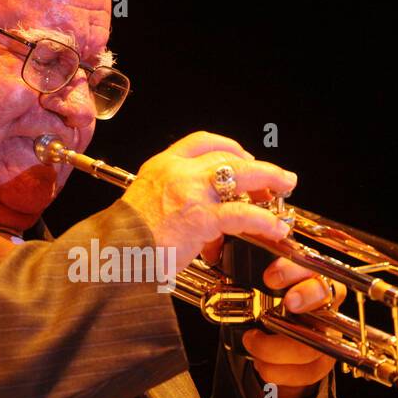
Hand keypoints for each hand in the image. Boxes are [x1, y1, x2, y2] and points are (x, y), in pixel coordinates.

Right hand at [120, 132, 296, 269]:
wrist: (112, 255)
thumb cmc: (125, 241)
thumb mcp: (147, 208)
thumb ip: (177, 207)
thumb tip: (208, 229)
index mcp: (161, 166)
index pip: (202, 141)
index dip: (229, 147)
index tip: (243, 157)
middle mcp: (177, 171)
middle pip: (228, 155)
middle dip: (258, 164)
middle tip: (276, 175)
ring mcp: (190, 192)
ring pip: (241, 174)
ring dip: (270, 179)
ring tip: (285, 188)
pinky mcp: (202, 217)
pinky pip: (243, 213)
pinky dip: (264, 219)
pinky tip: (274, 227)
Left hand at [241, 256, 342, 397]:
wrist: (274, 345)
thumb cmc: (264, 309)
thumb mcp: (251, 286)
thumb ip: (237, 270)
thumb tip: (212, 252)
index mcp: (305, 278)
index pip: (309, 266)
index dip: (293, 270)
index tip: (270, 277)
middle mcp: (322, 303)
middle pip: (325, 295)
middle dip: (306, 296)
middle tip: (286, 302)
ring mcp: (325, 334)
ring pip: (311, 343)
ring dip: (273, 348)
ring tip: (251, 341)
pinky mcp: (322, 362)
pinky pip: (306, 372)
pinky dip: (277, 371)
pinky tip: (262, 364)